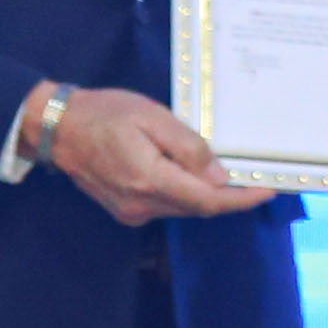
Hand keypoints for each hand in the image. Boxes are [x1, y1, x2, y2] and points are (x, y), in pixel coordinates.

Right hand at [46, 85, 274, 228]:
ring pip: (183, 208)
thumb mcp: (152, 117)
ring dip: (206, 194)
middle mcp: (143, 205)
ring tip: (224, 172)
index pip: (208, 201)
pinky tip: (190, 176)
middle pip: (198, 207)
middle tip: (252, 176)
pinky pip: (166, 206)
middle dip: (228, 195)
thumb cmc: (105, 114)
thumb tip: (219, 177)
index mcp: (151, 180)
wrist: (58, 129)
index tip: (268, 190)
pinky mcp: (126, 211)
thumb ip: (188, 148)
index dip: (241, 199)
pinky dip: (184, 194)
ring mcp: (132, 213)